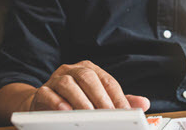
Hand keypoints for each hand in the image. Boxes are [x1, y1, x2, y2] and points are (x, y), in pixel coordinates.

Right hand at [30, 60, 149, 110]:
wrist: (43, 104)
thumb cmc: (75, 101)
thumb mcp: (99, 99)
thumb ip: (119, 101)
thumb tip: (144, 103)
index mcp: (89, 69)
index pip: (107, 80)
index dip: (117, 96)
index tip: (125, 112)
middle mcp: (72, 70)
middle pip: (88, 77)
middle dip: (100, 98)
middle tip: (108, 115)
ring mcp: (55, 79)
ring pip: (67, 83)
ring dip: (80, 100)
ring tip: (89, 115)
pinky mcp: (41, 91)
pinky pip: (47, 93)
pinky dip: (57, 102)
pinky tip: (66, 111)